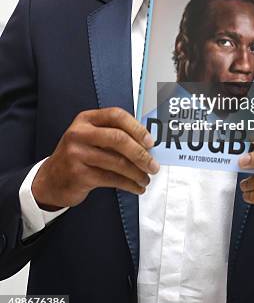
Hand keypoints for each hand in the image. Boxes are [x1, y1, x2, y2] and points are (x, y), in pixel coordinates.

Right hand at [32, 107, 158, 210]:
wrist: (50, 179)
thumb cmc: (78, 156)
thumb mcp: (90, 137)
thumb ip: (112, 134)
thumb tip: (146, 143)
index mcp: (86, 119)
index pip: (116, 115)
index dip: (136, 127)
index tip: (150, 141)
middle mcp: (79, 133)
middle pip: (118, 139)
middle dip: (140, 154)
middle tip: (153, 165)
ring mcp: (77, 153)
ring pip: (117, 162)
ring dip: (137, 173)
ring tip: (146, 179)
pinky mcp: (79, 174)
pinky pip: (111, 178)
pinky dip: (128, 184)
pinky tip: (136, 187)